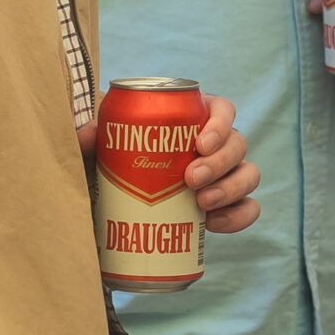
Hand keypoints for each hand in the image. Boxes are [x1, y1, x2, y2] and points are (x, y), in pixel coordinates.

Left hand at [77, 96, 260, 233]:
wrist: (113, 212)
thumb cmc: (111, 167)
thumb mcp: (96, 152)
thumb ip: (86, 140)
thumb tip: (87, 134)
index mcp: (193, 120)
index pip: (222, 109)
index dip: (219, 124)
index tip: (198, 144)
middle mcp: (214, 146)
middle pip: (238, 143)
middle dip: (220, 162)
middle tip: (190, 180)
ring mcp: (223, 177)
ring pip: (248, 174)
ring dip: (232, 188)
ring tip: (202, 204)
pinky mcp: (224, 208)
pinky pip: (248, 208)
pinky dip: (239, 216)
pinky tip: (214, 224)